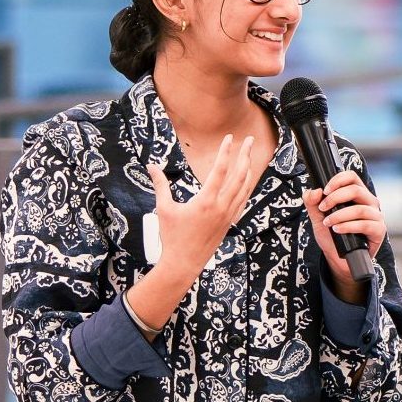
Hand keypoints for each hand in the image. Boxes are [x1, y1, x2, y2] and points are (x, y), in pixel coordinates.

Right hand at [124, 134, 254, 334]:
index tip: (229, 138)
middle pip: (239, 176)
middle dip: (245, 156)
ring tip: (250, 157)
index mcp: (206, 201)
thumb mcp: (164, 209)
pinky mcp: (229, 223)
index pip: (220, 170)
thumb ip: (160, 185)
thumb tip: (151, 166)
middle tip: (248, 140)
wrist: (183, 264)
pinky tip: (246, 182)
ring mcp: (228, 216)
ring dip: (249, 170)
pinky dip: (246, 189)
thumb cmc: (172, 237)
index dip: (226, 151)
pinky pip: (242, 201)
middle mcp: (221, 207)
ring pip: (244, 188)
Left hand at [303, 170, 385, 302]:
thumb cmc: (333, 236)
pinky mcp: (379, 230)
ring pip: (359, 209)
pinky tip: (337, 230)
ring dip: (339, 215)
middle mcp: (369, 202)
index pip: (351, 177)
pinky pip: (365, 224)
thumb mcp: (318, 219)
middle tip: (322, 208)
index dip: (337, 180)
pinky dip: (348, 226)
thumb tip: (313, 191)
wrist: (339, 259)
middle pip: (356, 190)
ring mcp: (376, 216)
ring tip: (328, 223)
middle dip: (335, 198)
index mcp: (357, 195)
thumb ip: (312, 204)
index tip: (324, 191)